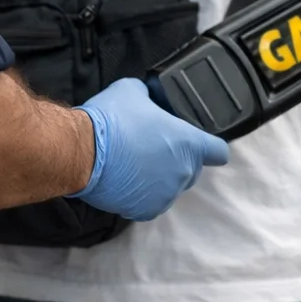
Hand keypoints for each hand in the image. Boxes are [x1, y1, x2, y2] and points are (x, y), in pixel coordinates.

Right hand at [70, 79, 229, 221]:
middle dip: (179, 160)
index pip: (219, 151)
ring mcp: (165, 194)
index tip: (205, 146)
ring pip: (170, 187)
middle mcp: (183, 172)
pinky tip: (127, 180)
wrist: (81, 152)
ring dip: (160, 178)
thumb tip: (148, 95)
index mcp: (189, 144)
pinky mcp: (145, 210)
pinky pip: (151, 202)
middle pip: (192, 169)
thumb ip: (150, 94)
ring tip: (136, 164)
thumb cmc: (111, 120)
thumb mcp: (133, 91)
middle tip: (155, 148)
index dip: (213, 148)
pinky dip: (142, 194)